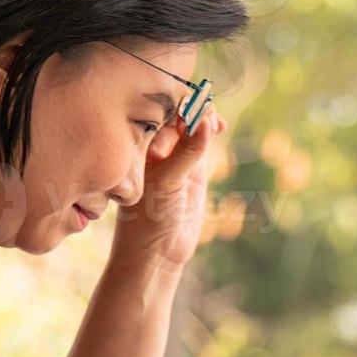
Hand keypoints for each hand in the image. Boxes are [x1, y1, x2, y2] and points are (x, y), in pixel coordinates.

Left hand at [110, 111, 227, 273]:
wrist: (157, 253)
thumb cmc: (147, 219)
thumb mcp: (166, 182)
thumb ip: (187, 153)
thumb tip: (206, 122)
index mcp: (136, 145)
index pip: (157, 112)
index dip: (175, 103)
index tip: (190, 106)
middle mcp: (154, 147)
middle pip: (176, 113)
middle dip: (192, 108)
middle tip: (205, 117)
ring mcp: (175, 157)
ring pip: (192, 125)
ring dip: (205, 117)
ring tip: (215, 123)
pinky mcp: (193, 169)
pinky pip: (203, 141)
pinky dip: (212, 130)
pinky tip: (220, 127)